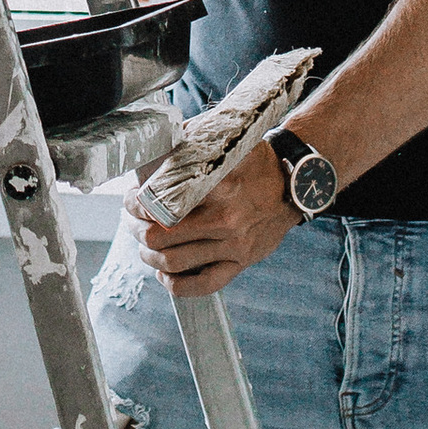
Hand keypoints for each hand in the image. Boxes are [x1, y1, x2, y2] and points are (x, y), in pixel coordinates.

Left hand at [134, 139, 300, 296]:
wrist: (296, 184)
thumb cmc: (256, 161)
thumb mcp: (226, 144)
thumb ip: (191, 143)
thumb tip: (155, 143)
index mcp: (218, 188)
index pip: (163, 204)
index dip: (137, 205)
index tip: (131, 199)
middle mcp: (225, 221)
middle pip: (162, 238)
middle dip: (138, 230)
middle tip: (133, 221)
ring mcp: (234, 246)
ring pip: (175, 263)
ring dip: (150, 256)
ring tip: (146, 245)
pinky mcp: (241, 263)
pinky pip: (204, 285)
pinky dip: (177, 285)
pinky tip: (165, 274)